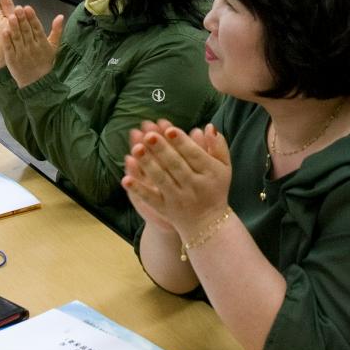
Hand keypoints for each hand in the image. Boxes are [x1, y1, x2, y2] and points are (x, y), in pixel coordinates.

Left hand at [2, 6, 62, 87]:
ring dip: (14, 27)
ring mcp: (22, 54)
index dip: (32, 18)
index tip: (28, 8)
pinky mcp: (12, 59)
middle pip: (27, 31)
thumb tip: (60, 16)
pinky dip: (7, 40)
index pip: (37, 28)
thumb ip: (57, 30)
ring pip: (18, 38)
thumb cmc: (45, 62)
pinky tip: (4, 31)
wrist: (37, 82)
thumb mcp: (54, 47)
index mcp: (43, 44)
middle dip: (22, 19)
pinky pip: (10, 48)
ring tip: (11, 16)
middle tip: (18, 8)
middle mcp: (32, 48)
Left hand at [121, 121, 232, 239]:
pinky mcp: (166, 209)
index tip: (169, 129)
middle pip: (176, 165)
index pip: (194, 154)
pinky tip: (125, 180)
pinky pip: (151, 199)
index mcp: (209, 172)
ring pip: (161, 179)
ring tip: (136, 149)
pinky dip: (138, 190)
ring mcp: (178, 198)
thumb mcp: (224, 167)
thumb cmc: (215, 188)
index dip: (182, 142)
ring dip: (148, 164)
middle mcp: (194, 186)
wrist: (209, 223)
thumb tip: (209, 126)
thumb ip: (218, 146)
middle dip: (161, 149)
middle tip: (149, 134)